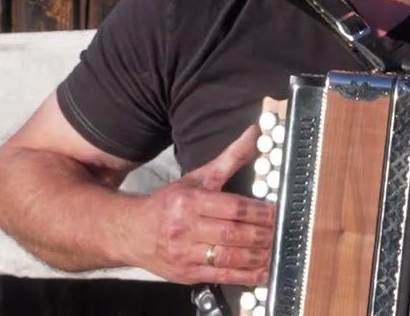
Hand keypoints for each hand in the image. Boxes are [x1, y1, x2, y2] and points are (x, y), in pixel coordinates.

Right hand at [127, 125, 275, 285]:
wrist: (130, 231)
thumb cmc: (167, 204)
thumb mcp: (196, 178)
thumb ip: (229, 159)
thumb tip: (254, 133)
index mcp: (188, 201)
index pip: (232, 207)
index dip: (259, 212)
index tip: (275, 213)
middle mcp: (185, 228)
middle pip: (233, 234)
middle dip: (262, 235)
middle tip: (279, 233)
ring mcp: (185, 254)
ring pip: (229, 258)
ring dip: (257, 257)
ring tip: (273, 251)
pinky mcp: (187, 274)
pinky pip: (222, 277)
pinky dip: (245, 276)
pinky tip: (260, 271)